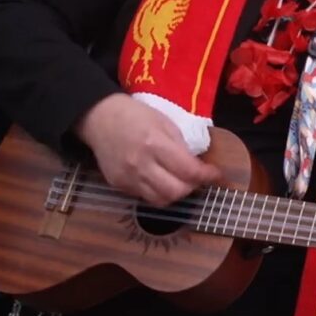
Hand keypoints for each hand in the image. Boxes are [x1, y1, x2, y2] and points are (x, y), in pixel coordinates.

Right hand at [74, 93, 220, 205]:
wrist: (99, 118)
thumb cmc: (135, 115)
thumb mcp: (164, 122)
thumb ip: (181, 146)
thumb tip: (197, 165)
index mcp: (155, 144)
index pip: (188, 171)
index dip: (207, 176)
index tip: (215, 174)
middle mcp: (141, 165)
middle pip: (175, 192)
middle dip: (192, 187)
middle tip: (197, 178)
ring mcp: (128, 178)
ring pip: (161, 200)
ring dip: (176, 193)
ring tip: (181, 181)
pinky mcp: (118, 185)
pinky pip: (144, 197)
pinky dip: (158, 192)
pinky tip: (161, 181)